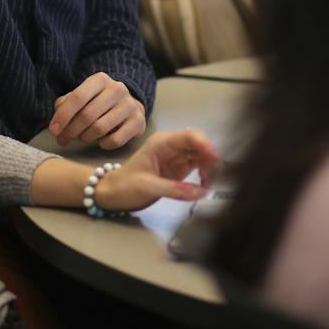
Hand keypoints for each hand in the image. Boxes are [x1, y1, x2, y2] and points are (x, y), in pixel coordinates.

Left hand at [50, 73, 145, 149]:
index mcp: (100, 80)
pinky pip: (115, 140)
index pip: (77, 98)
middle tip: (62, 140)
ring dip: (85, 137)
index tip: (53, 131)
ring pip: (100, 128)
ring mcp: (130, 105)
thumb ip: (66, 104)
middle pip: (87, 115)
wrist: (128, 106)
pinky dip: (103, 144)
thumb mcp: (82, 97)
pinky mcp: (139, 122)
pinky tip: (100, 142)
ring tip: (81, 138)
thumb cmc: (98, 102)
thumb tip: (57, 121)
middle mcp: (117, 89)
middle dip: (70, 131)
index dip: (63, 116)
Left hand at [98, 128, 218, 212]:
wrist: (114, 193)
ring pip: (202, 154)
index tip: (215, 159)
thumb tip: (202, 192)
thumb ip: (174, 189)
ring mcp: (177, 156)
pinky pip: (199, 165)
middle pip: (199, 144)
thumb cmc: (126, 186)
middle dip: (210, 158)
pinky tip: (204, 185)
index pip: (189, 135)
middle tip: (213, 177)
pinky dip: (206, 173)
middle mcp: (172, 145)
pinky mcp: (180, 167)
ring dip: (209, 167)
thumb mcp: (148, 187)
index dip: (205, 144)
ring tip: (208, 184)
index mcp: (162, 143)